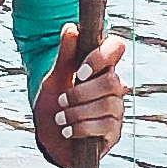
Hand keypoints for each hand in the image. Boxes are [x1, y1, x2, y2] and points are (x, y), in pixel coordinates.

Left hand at [31, 21, 128, 167]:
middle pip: (112, 82)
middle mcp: (114, 87)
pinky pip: (105, 126)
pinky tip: (67, 131)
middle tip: (61, 100)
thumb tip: (71, 28)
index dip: (102, 56)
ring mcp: (116, 110)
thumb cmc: (54, 106)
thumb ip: (65, 56)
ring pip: (107, 105)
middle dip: (81, 93)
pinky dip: (81, 128)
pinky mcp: (114, 132)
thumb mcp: (54, 80)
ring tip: (60, 118)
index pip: (116, 47)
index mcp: (100, 67)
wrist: (50, 139)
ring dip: (77, 112)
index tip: (80, 72)